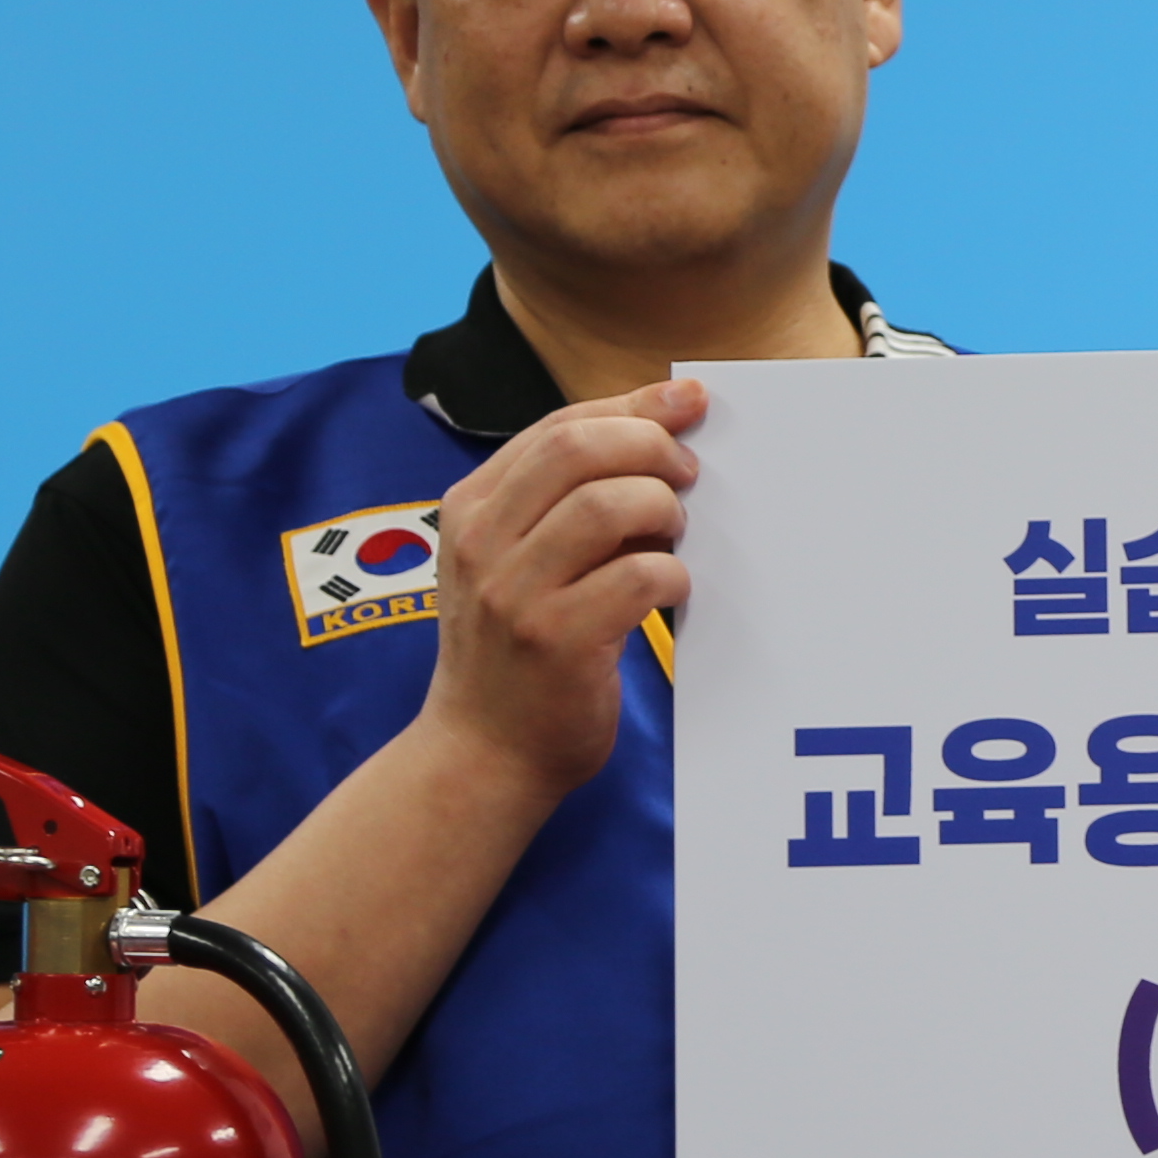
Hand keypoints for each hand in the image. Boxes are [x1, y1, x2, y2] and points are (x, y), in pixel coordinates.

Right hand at [415, 381, 704, 805]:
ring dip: (664, 511)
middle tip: (688, 474)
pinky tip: (671, 592)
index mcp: (469, 509)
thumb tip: (657, 440)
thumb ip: (558, 505)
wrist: (481, 755)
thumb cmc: (513, 654)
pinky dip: (671, 576)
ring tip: (674, 537)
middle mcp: (481, 542)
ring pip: (609, 505)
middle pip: (579, 449)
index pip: (556, 428)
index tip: (687, 402)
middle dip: (651, 446)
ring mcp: (514, 592)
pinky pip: (637, 577)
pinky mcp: (557, 641)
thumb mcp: (508, 565)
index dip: (630, 406)